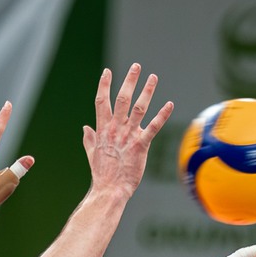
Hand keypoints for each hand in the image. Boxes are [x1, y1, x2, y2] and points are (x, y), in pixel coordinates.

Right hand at [83, 65, 172, 201]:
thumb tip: (85, 127)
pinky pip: (153, 127)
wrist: (109, 190)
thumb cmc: (102, 174)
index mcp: (103, 130)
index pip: (102, 102)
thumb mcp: (92, 154)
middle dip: (129, 81)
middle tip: (136, 66)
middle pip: (122, 99)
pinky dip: (162, 115)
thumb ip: (89, 139)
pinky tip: (170, 104)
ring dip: (147, 91)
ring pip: (139, 108)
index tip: (107, 72)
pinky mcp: (141, 145)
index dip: (104, 85)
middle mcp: (116, 129)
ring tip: (153, 77)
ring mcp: (128, 136)